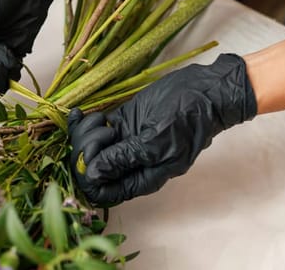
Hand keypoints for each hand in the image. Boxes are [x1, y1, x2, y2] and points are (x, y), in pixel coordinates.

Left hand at [67, 54, 257, 205]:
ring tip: (101, 121)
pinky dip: (83, 122)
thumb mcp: (155, 142)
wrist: (204, 91)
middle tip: (102, 132)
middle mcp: (130, 164)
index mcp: (141, 178)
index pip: (103, 193)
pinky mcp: (122, 123)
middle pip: (91, 170)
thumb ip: (123, 159)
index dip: (89, 178)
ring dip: (85, 134)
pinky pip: (93, 130)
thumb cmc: (188, 120)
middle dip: (86, 151)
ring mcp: (125, 143)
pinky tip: (79, 113)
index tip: (91, 155)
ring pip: (88, 148)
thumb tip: (92, 175)